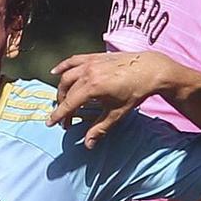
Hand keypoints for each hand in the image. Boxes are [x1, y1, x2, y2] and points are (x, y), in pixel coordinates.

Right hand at [47, 51, 169, 146]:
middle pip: (66, 90)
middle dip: (62, 105)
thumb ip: (100, 128)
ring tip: (62, 100)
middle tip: (65, 118)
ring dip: (61, 89)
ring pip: (67, 76)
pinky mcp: (94, 56)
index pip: (69, 103)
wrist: (149, 69)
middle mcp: (88, 72)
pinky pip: (73, 60)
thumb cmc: (135, 91)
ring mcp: (90, 62)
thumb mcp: (117, 113)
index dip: (59, 115)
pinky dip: (63, 66)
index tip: (51, 123)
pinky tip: (55, 72)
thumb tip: (88, 144)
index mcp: (93, 87)